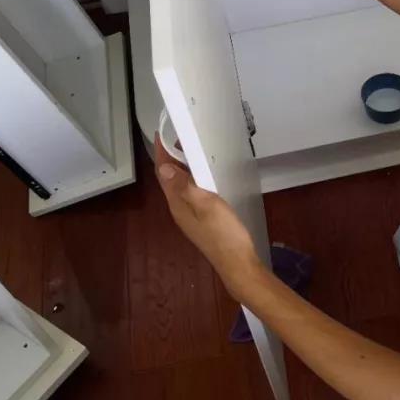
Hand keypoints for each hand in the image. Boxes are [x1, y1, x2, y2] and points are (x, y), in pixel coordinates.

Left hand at [155, 139, 263, 296]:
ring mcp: (190, 217)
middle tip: (178, 138)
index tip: (161, 135)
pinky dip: (192, 180)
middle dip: (170, 158)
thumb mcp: (205, 205)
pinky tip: (204, 177)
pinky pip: (190, 195)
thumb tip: (164, 168)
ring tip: (190, 151)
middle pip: (169, 180)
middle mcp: (179, 210)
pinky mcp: (201, 221)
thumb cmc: (224, 233)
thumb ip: (184, 186)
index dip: (161, 154)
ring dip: (181, 169)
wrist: (238, 263)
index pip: (164, 174)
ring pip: (180, 187)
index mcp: (177, 204)